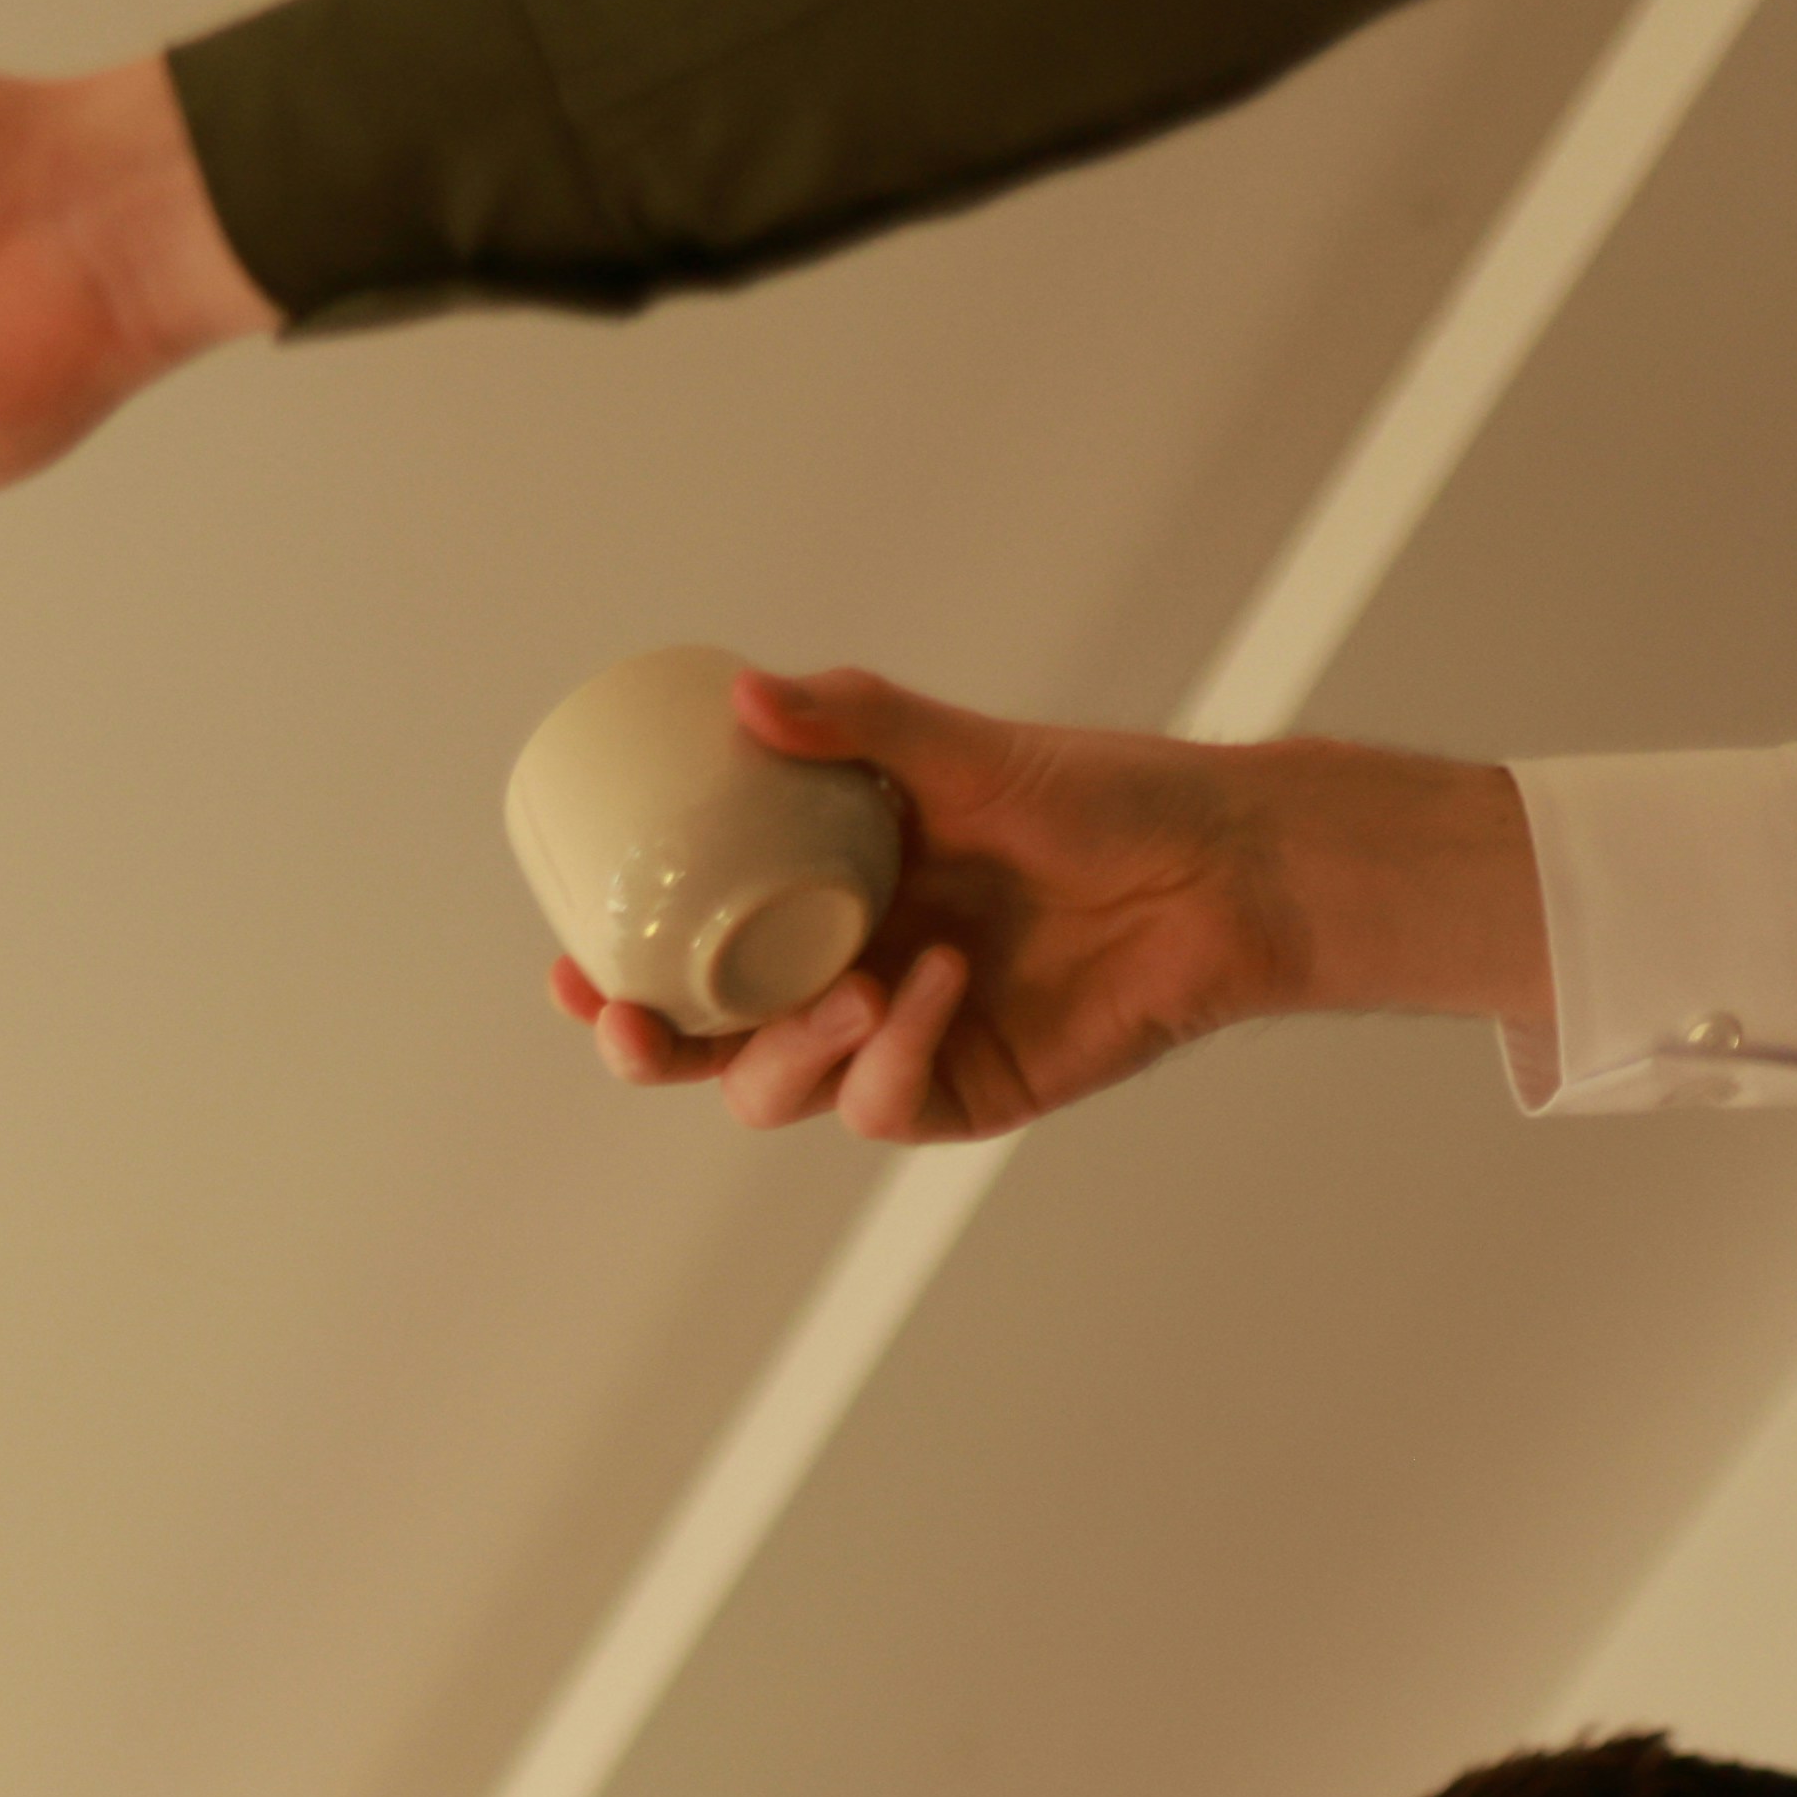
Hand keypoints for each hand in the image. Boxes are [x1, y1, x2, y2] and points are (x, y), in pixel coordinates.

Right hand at [550, 679, 1537, 1144]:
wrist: (1223, 866)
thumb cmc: (1103, 796)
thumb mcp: (963, 748)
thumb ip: (855, 723)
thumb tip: (740, 692)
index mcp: (817, 901)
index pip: (688, 956)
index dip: (617, 976)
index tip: (573, 963)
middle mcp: (842, 977)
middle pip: (706, 1049)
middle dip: (651, 1050)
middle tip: (633, 1022)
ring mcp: (897, 1044)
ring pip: (777, 1093)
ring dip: (787, 1050)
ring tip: (852, 988)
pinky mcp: (960, 1093)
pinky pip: (881, 1104)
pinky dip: (894, 1054)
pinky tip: (940, 987)